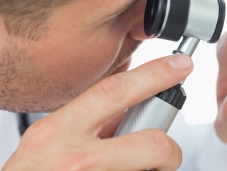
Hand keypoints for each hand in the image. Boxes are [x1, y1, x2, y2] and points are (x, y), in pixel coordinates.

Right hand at [3, 55, 193, 170]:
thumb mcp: (47, 141)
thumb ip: (87, 120)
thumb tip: (128, 98)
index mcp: (57, 132)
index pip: (115, 91)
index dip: (154, 75)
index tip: (179, 66)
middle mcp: (75, 159)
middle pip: (152, 143)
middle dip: (169, 150)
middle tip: (166, 154)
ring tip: (131, 170)